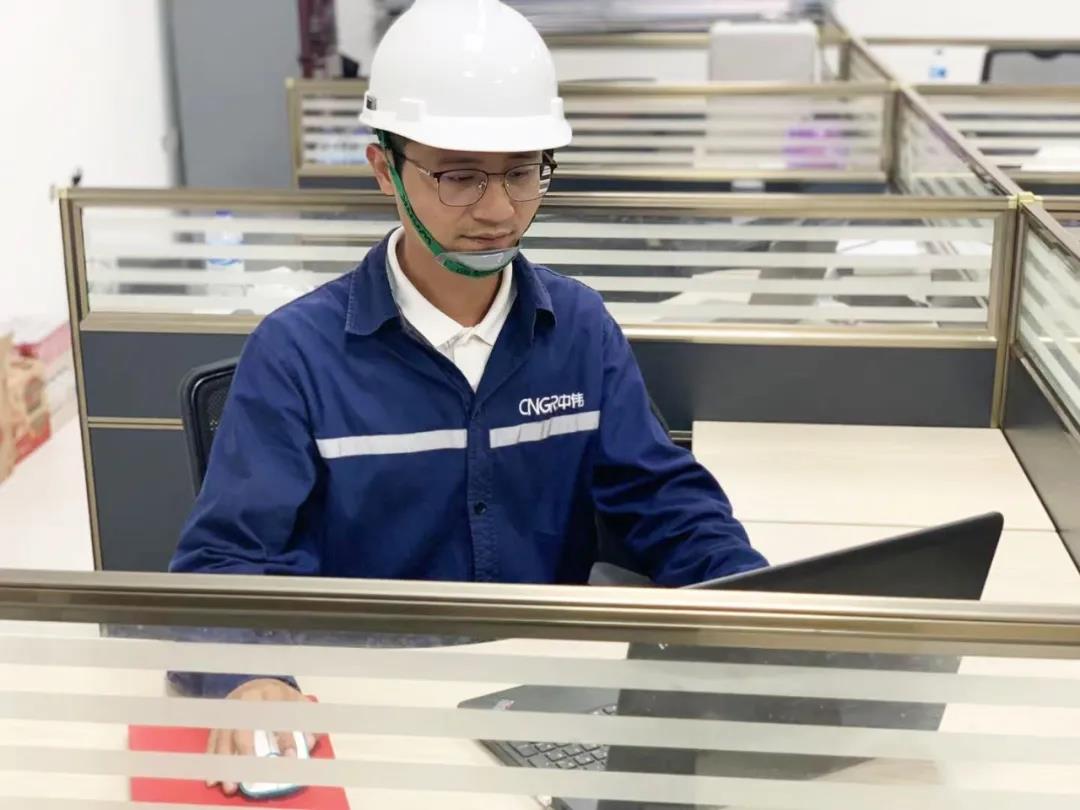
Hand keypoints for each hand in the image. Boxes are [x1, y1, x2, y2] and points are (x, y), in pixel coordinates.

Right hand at [205, 678, 317, 794]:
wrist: (257, 684)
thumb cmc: (280, 699)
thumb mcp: (297, 703)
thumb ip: (307, 722)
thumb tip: (310, 743)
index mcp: (272, 693)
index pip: (279, 716)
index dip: (286, 737)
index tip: (291, 757)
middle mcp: (247, 700)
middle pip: (244, 729)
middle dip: (248, 753)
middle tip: (252, 775)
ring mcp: (230, 711)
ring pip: (225, 738)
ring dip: (226, 764)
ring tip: (231, 786)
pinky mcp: (218, 722)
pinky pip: (213, 742)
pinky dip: (212, 763)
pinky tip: (214, 780)